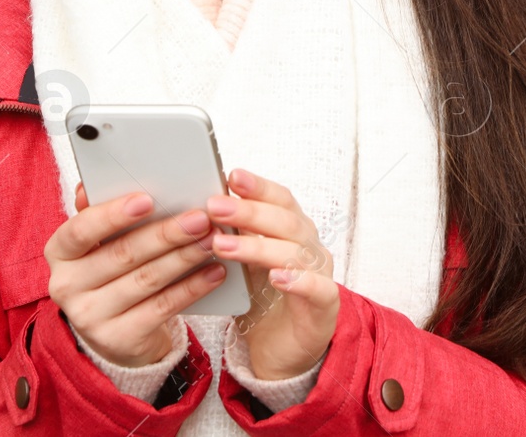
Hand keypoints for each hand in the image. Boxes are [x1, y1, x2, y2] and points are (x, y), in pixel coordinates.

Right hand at [45, 181, 227, 366]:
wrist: (115, 332)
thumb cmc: (110, 272)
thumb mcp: (98, 243)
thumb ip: (98, 213)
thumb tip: (88, 186)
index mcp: (59, 252)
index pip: (80, 230)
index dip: (113, 215)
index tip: (147, 199)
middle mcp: (66, 286)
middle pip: (123, 254)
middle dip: (166, 233)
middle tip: (200, 217)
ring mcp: (91, 318)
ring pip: (147, 280)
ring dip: (184, 257)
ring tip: (212, 240)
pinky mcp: (120, 340)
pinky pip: (163, 308)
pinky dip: (192, 287)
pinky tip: (214, 272)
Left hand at [208, 168, 339, 379]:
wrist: (280, 350)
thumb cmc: (263, 300)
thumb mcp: (243, 262)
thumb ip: (232, 234)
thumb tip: (200, 204)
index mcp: (292, 230)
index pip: (280, 199)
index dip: (258, 186)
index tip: (230, 175)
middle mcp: (310, 247)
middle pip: (285, 221)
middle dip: (248, 212)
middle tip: (214, 206)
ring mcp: (321, 275)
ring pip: (295, 252)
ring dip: (257, 246)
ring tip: (222, 245)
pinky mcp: (325, 307)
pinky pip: (317, 289)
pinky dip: (298, 281)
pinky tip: (276, 277)